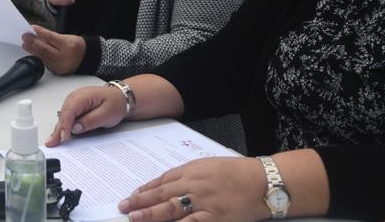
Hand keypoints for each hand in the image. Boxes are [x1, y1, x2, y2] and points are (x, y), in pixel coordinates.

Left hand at [20, 25, 84, 75]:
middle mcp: (64, 57)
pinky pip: (44, 63)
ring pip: (43, 56)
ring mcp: (60, 65)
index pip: (51, 37)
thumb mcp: (67, 37)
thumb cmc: (76, 46)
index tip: (32, 27)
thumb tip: (37, 34)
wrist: (85, 58)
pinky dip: (37, 56)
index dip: (41, 32)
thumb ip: (53, 37)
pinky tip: (32, 52)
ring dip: (32, 49)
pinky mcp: (56, 71)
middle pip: (45, 48)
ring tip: (25, 43)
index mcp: (68, 46)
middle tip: (25, 36)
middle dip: (33, 42)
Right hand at [46, 84, 128, 146]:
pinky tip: (59, 134)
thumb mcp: (106, 114)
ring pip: (63, 117)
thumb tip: (75, 128)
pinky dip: (63, 126)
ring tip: (53, 141)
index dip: (65, 126)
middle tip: (52, 143)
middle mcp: (75, 97)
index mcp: (82, 96)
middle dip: (58, 130)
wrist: (119, 98)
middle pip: (64, 115)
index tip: (64, 138)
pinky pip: (67, 117)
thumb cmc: (114, 103)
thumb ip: (90, 121)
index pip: (69, 112)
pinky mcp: (75, 107)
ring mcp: (73, 101)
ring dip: (59, 129)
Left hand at [118, 157, 268, 221]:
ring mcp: (203, 202)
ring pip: (171, 209)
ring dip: (150, 214)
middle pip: (161, 194)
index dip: (145, 189)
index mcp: (191, 170)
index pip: (162, 181)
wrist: (261, 181)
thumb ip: (187, 175)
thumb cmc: (236, 172)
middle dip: (140, 202)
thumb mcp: (207, 166)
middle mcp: (193, 185)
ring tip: (135, 217)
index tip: (132, 196)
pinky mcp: (214, 217)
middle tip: (124, 207)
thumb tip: (166, 185)